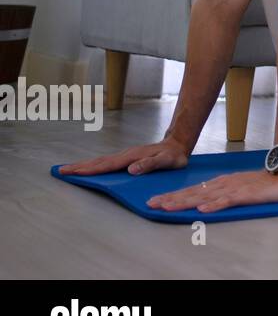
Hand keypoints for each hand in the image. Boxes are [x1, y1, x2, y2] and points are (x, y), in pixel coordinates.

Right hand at [58, 137, 189, 175]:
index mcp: (132, 157)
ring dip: (84, 165)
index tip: (74, 172)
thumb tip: (131, 169)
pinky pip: (107, 162)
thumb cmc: (173, 155)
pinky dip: (94, 165)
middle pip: (99, 162)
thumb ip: (150, 165)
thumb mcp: (166, 161)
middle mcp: (126, 155)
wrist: (178, 144)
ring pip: (101, 161)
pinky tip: (89, 168)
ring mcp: (126, 155)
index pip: (107, 165)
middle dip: (80, 166)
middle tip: (61, 170)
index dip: (91, 169)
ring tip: (68, 169)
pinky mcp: (127, 158)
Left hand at [146, 169, 277, 213]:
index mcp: (220, 183)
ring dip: (186, 202)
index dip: (174, 196)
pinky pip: (228, 201)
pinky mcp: (246, 194)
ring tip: (168, 207)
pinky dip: (215, 205)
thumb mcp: (237, 188)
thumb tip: (201, 203)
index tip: (156, 201)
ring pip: (205, 197)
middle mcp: (223, 185)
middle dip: (172, 199)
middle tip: (152, 204)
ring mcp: (234, 189)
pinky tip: (203, 210)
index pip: (193, 190)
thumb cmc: (262, 183)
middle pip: (194, 193)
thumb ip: (221, 195)